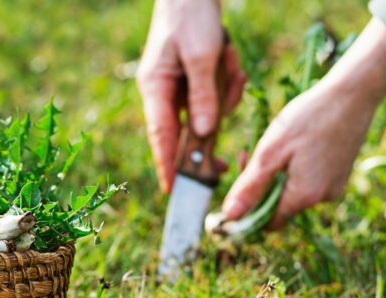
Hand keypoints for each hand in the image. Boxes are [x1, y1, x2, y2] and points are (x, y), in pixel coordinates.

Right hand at [137, 0, 245, 192]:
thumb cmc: (191, 16)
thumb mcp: (202, 55)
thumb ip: (204, 96)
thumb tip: (204, 134)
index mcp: (156, 88)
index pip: (161, 136)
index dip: (167, 166)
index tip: (173, 191)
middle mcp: (164, 92)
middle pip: (190, 129)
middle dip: (212, 126)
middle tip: (227, 160)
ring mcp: (181, 86)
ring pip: (211, 110)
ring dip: (226, 88)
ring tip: (227, 55)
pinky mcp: (197, 78)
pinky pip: (219, 92)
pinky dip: (230, 77)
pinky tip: (229, 53)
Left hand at [223, 18, 385, 227]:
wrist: (353, 93)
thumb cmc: (309, 117)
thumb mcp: (270, 150)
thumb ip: (250, 186)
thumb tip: (230, 216)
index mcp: (304, 196)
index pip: (268, 223)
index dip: (249, 209)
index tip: (238, 181)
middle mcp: (323, 198)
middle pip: (279, 206)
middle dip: (259, 185)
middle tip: (247, 153)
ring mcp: (334, 186)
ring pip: (292, 191)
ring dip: (275, 173)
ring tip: (272, 143)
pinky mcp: (339, 174)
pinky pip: (308, 181)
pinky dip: (293, 168)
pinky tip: (292, 144)